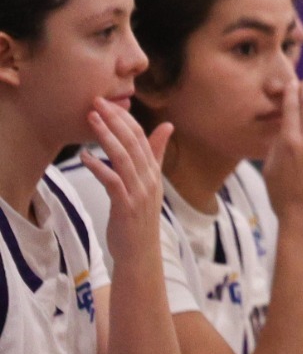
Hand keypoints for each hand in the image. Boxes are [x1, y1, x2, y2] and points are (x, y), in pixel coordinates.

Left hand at [81, 99, 170, 263]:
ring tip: (90, 119)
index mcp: (153, 171)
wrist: (140, 252)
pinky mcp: (126, 204)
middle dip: (114, 120)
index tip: (109, 102)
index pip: (142, 136)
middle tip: (97, 102)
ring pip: (123, 157)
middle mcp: (149, 177)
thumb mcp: (150, 182)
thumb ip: (157, 154)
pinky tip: (83, 156)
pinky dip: (98, 166)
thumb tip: (167, 125)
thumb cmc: (140, 218)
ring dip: (106, 136)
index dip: (125, 118)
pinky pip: (112, 180)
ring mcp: (139, 191)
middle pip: (133, 142)